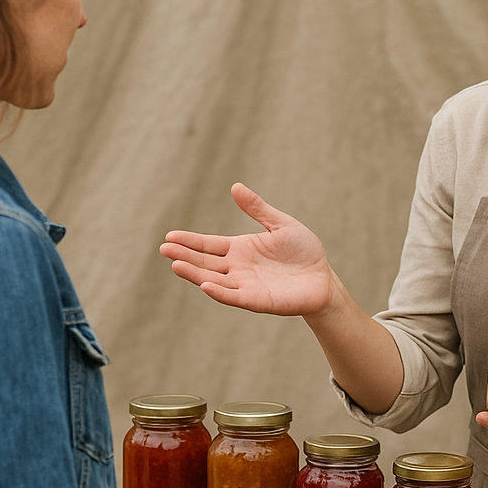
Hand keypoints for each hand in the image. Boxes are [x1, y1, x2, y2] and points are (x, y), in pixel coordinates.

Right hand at [159, 183, 334, 315]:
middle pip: (205, 262)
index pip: (209, 245)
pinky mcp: (257, 300)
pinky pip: (234, 297)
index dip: (190, 241)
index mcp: (240, 249)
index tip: (169, 237)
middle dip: (185, 256)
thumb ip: (258, 209)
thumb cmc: (304, 252)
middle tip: (164, 248)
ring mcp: (245, 285)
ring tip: (176, 265)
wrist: (324, 279)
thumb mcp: (280, 225)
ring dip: (195, 274)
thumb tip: (235, 187)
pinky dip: (219, 292)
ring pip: (214, 280)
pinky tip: (205, 285)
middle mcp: (238, 268)